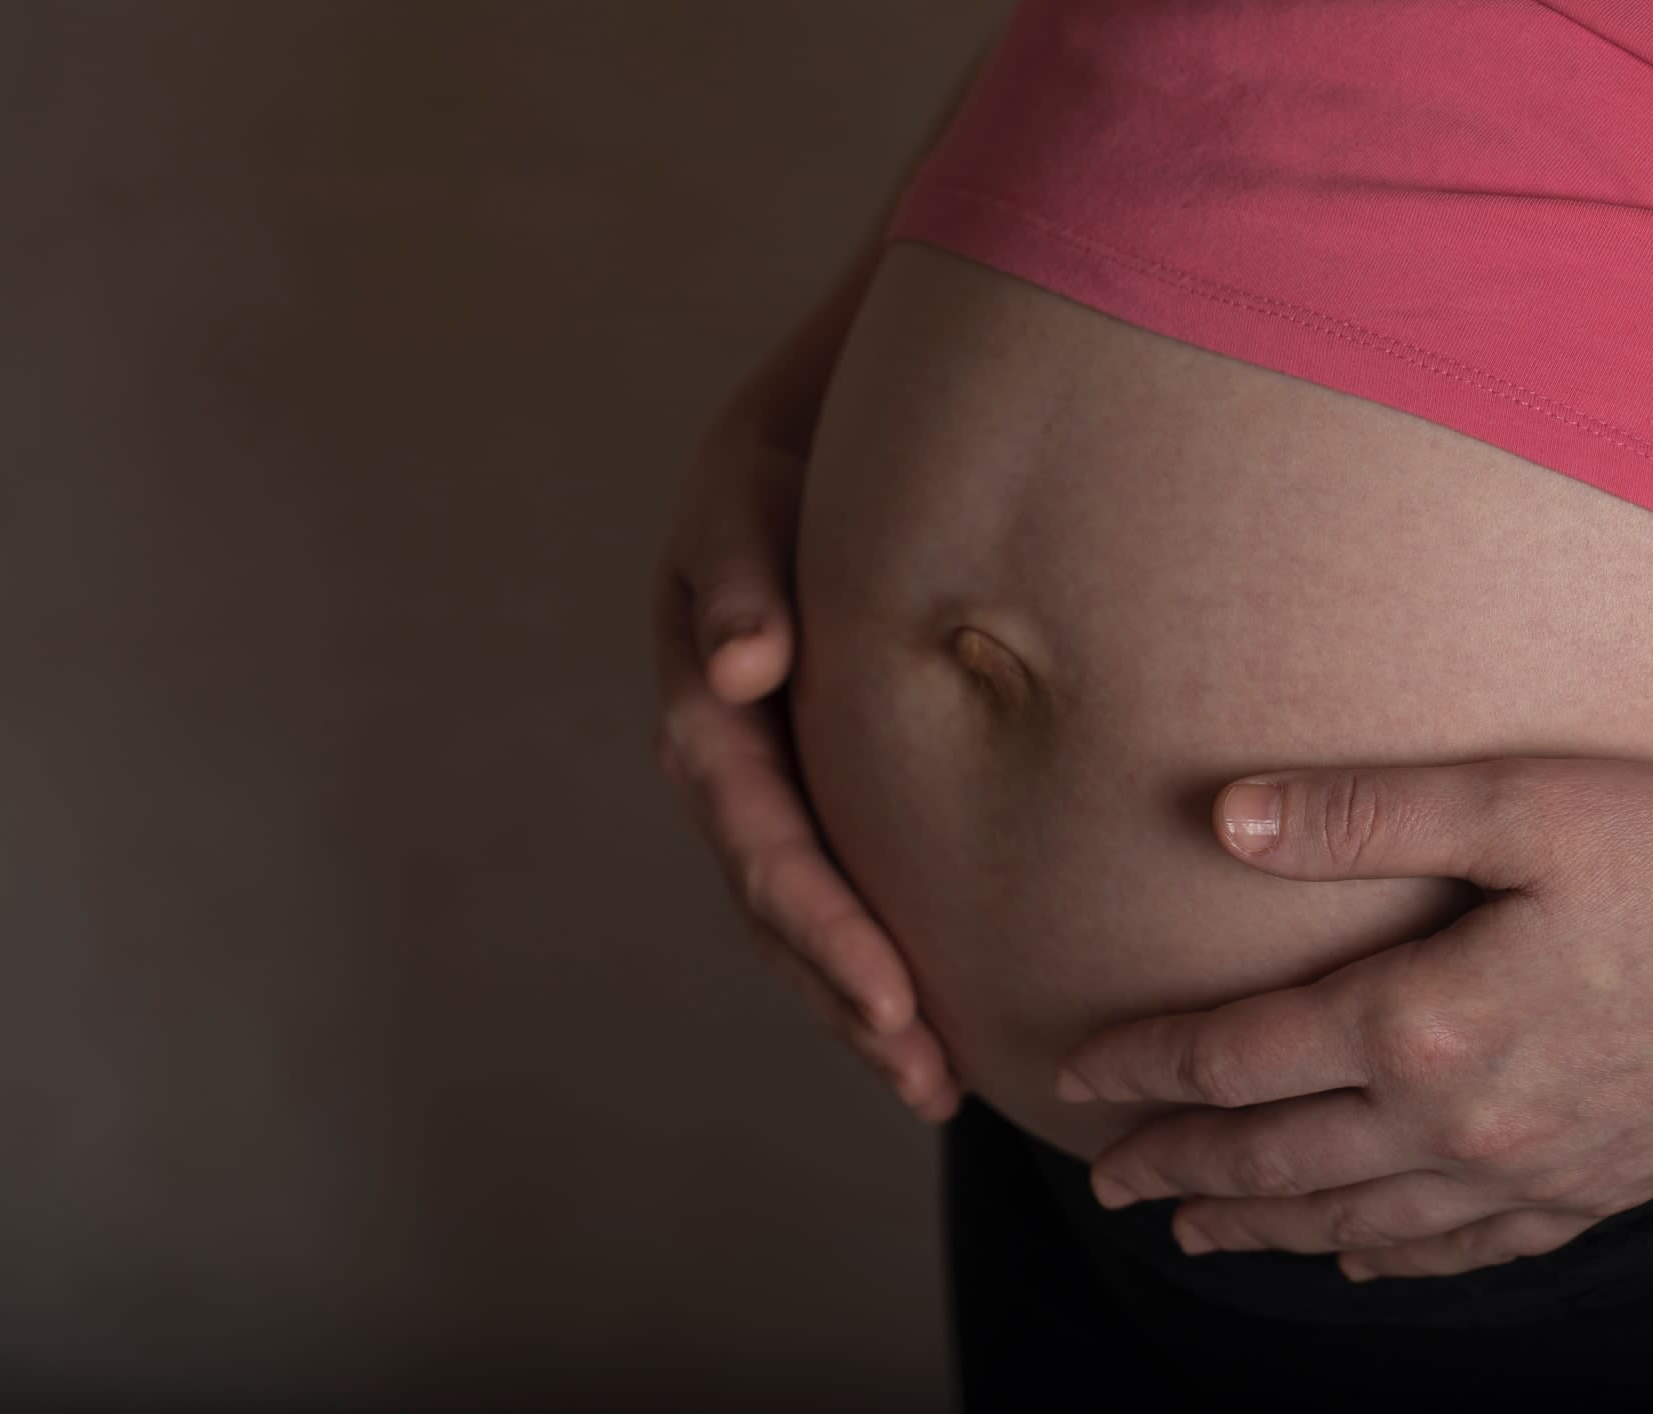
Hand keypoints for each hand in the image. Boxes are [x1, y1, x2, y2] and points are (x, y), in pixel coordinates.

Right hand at [653, 403, 961, 1122]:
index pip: (761, 837)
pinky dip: (886, 956)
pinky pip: (851, 884)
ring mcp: (778, 781)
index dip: (821, 922)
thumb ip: (743, 575)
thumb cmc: (787, 461)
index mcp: (708, 705)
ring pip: (809, 919)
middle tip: (929, 1078)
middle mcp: (736, 762)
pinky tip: (944, 1023)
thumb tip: (741, 671)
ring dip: (863, 1005)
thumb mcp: (750, 492)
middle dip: (848, 995)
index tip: (892, 996)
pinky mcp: (827, 785)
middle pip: (782, 907)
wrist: (821, 439)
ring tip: (938, 1086)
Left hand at [1056, 756, 1652, 1278]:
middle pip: (1276, 1158)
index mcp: (1419, 1023)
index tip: (1075, 1071)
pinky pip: (1461, 1254)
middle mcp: (1455, 1122)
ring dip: (1261, 1227)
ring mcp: (1525, 1176)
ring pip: (1353, 1222)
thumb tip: (1227, 817)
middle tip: (1105, 1179)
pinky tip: (1358, 1264)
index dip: (1146, 1066)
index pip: (1236, 1059)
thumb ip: (1364, 814)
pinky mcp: (1592, 1196)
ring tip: (1195, 1230)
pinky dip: (1389, 1263)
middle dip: (1177, 1167)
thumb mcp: (1522, 805)